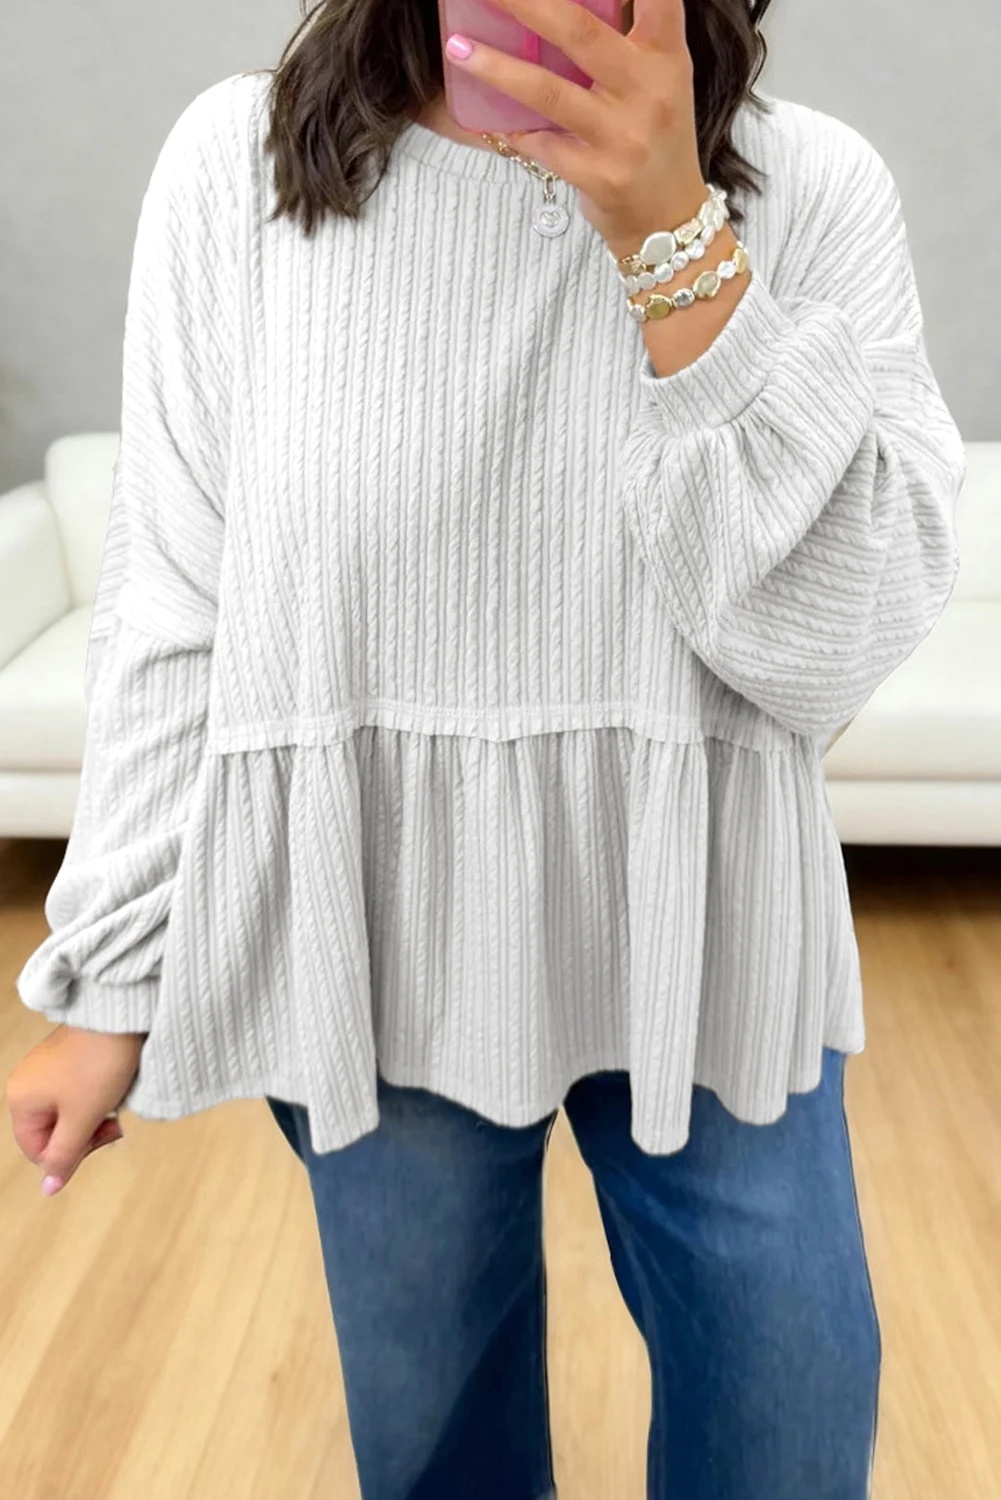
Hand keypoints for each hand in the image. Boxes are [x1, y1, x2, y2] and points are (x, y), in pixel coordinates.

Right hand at [6, 1025, 145, 1195]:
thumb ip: (65, 1156)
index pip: (38, 1151)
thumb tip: (49, 1189)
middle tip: (112, 1124)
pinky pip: (77, 1093)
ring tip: (113, 1104)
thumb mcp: (82, 1119)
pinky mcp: (67, 1059)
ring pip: (69, 1114)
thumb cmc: (99, 1064)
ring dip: (93, 1116)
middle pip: (53, 1133)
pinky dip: (96, 1097)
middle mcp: (27, 1083)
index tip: (99, 1138)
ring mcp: (46, 1070)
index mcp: (21, 1099)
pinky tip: (112, 1087)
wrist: (121, 1016)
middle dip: (84, 1134)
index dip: (71, 1154)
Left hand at [443, 0, 706, 257]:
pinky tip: (483, 121)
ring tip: (457, 47)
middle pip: (580, 31)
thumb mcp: (657, 81)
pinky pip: (541, 145)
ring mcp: (623, 136)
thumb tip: (553, 9)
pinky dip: (511, 131)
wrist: (669, 219)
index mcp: (665, 57)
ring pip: (549, 92)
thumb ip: (623, 41)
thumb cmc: (654, 138)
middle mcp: (648, 91)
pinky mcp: (599, 175)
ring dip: (497, 67)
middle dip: (526, 3)